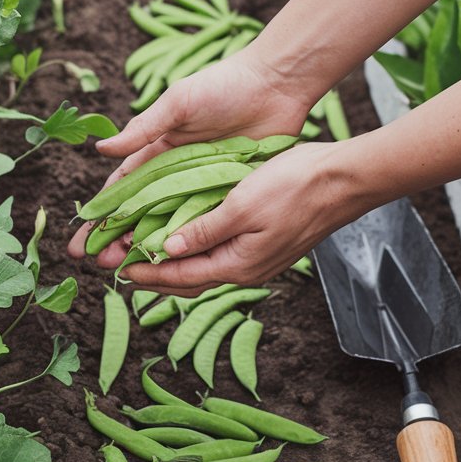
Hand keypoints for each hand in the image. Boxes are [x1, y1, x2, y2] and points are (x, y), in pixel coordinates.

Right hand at [68, 49, 310, 261]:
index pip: (121, 190)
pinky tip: (178, 263)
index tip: (82, 240)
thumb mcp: (178, 103)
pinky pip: (207, 221)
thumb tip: (100, 149)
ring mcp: (203, 185)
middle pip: (140, 214)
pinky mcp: (229, 192)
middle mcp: (176, 173)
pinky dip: (192, 241)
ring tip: (131, 271)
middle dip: (117, 239)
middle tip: (99, 264)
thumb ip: (142, 129)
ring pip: (170, 224)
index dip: (100, 215)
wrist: (277, 84)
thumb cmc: (223, 86)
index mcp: (157, 151)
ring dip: (151, 246)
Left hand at [109, 142, 363, 293]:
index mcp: (237, 264)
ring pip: (205, 269)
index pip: (180, 276)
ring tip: (146, 258)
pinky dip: (196, 253)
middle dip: (154, 276)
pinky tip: (186, 243)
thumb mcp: (242, 206)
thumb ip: (204, 231)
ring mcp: (259, 260)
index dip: (146, 272)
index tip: (117, 269)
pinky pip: (221, 257)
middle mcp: (246, 270)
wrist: (343, 181)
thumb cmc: (294, 187)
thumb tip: (168, 251)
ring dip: (174, 266)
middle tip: (120, 269)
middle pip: (189, 280)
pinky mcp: (267, 246)